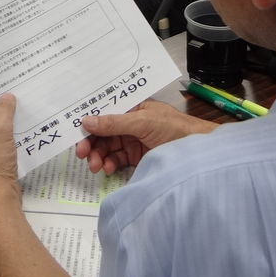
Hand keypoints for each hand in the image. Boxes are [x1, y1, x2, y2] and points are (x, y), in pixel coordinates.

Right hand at [75, 100, 218, 174]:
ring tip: (96, 166)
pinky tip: (108, 169)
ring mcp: (134, 140)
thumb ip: (114, 123)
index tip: (76, 134)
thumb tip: (86, 121)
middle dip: (92, 143)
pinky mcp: (138, 157)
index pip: (104, 113)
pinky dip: (110, 164)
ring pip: (108, 147)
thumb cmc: (175, 128)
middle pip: (103, 132)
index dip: (89, 123)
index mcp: (132, 107)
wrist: (199, 152)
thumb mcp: (142, 122)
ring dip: (99, 156)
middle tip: (83, 155)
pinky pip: (117, 160)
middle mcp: (131, 122)